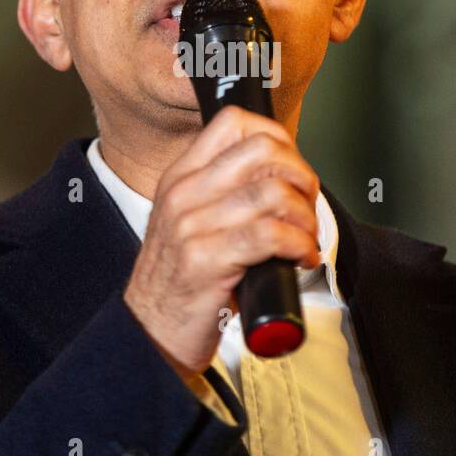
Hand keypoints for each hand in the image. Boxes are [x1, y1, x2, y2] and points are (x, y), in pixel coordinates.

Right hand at [122, 106, 321, 382]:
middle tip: (306, 204)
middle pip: (262, 150)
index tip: (292, 169)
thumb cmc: (180, 282)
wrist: (149, 332)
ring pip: (273, 193)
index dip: (278, 138)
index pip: (234, 123)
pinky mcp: (206, 261)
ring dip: (305, 217)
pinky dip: (300, 245)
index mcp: (180, 176)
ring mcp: (191, 226)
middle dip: (300, 175)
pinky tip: (301, 258)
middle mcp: (183, 193)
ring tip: (305, 237)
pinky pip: (270, 235)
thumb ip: (224, 195)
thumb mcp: (190, 223)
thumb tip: (282, 179)